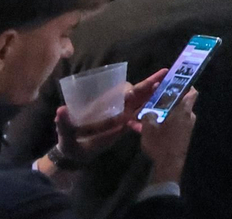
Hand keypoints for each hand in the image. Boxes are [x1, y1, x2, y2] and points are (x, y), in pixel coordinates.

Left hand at [53, 68, 169, 163]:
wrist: (75, 156)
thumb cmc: (69, 140)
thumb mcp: (65, 132)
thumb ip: (64, 122)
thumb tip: (61, 110)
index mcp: (103, 103)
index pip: (120, 90)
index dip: (130, 89)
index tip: (133, 94)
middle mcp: (115, 106)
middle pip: (136, 92)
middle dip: (150, 83)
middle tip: (164, 75)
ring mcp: (123, 116)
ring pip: (142, 102)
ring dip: (155, 97)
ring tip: (170, 93)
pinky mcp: (126, 127)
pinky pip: (141, 118)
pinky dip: (149, 116)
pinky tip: (158, 115)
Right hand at [138, 90, 196, 186]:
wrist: (169, 165)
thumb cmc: (161, 143)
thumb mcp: (149, 127)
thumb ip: (148, 115)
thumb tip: (149, 110)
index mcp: (183, 110)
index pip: (191, 92)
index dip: (185, 85)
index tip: (174, 83)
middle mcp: (189, 116)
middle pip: (182, 103)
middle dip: (170, 99)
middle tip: (155, 98)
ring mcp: (188, 127)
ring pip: (177, 114)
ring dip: (166, 112)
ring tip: (150, 112)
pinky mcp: (184, 135)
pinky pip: (176, 124)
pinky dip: (167, 122)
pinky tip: (153, 125)